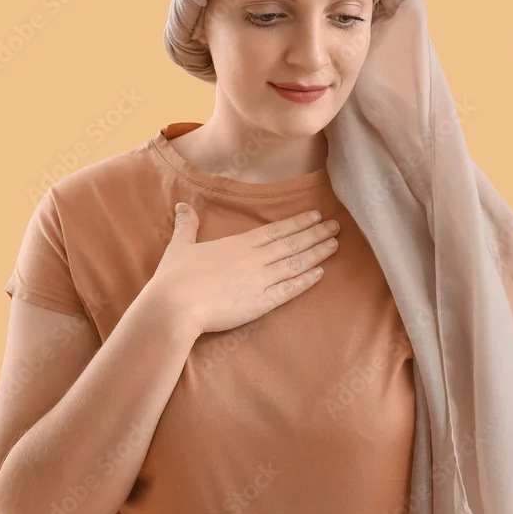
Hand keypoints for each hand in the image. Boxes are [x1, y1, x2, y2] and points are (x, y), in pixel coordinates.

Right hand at [150, 203, 339, 334]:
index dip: (297, 223)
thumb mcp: (180, 246)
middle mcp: (255, 259)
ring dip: (317, 253)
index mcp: (238, 244)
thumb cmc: (175, 277)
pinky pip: (290, 290)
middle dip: (315, 234)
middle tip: (337, 226)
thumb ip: (187, 226)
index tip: (316, 216)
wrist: (175, 307)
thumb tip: (182, 206)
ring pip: (296, 264)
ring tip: (335, 245)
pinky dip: (306, 281)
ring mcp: (260, 280)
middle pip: (292, 244)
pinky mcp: (261, 303)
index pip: (275, 230)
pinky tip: (321, 274)